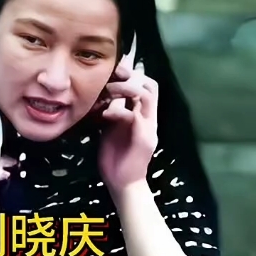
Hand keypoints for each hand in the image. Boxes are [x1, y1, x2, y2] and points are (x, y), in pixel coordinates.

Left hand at [97, 47, 158, 196]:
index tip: (114, 70)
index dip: (132, 73)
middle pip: (151, 84)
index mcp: (143, 116)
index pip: (147, 85)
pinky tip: (104, 114)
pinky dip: (117, 110)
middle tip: (112, 77)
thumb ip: (113, 111)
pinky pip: (133, 115)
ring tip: (109, 92)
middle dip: (130, 76)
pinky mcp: (143, 139)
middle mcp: (149, 119)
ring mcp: (149, 128)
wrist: (122, 185)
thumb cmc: (115, 158)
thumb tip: (105, 94)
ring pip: (146, 94)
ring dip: (126, 88)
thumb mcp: (112, 128)